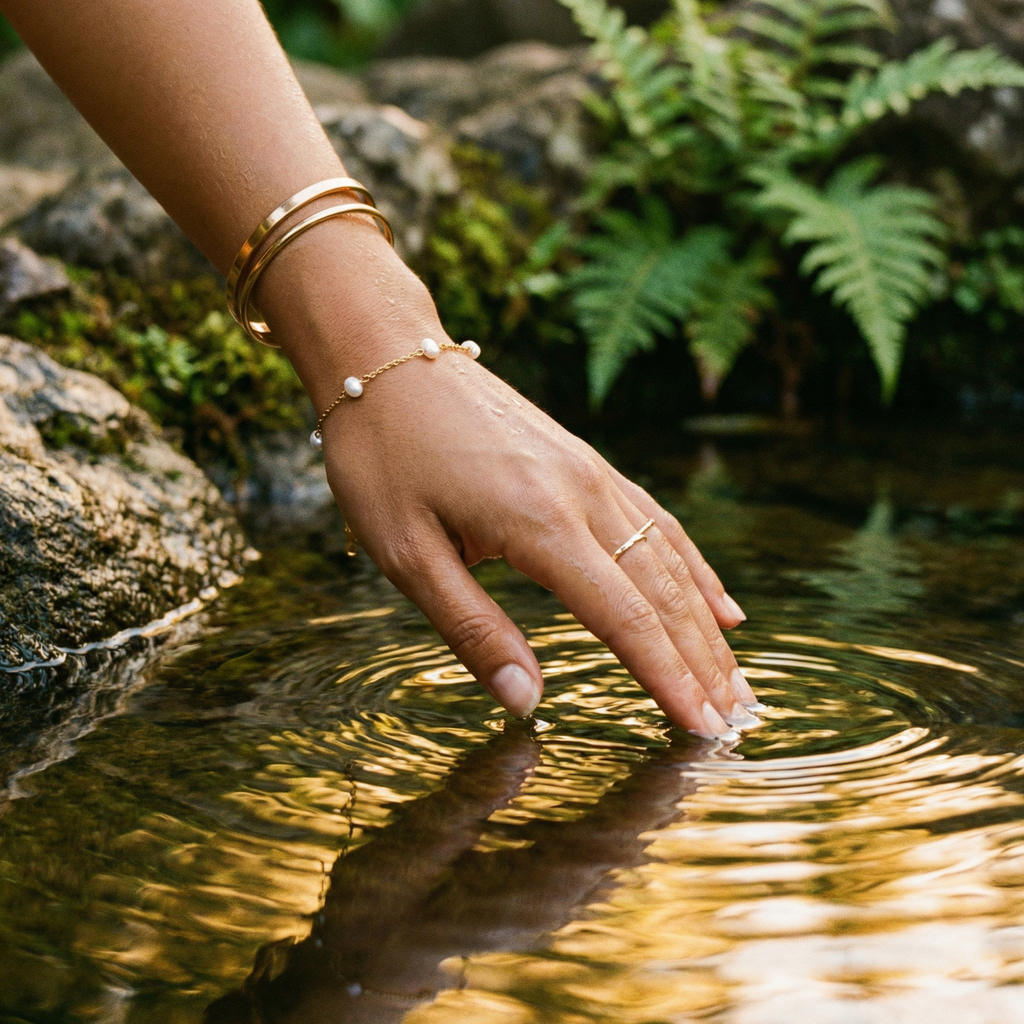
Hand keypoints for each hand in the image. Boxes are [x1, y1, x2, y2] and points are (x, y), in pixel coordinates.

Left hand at [259, 222, 758, 737]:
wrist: (386, 357)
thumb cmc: (383, 457)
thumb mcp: (406, 553)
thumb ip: (472, 630)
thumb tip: (526, 702)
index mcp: (538, 523)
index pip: (624, 618)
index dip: (667, 680)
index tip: (702, 731)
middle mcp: (581, 493)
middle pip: (663, 592)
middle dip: (701, 663)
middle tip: (733, 722)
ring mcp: (590, 470)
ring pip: (669, 557)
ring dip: (705, 624)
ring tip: (736, 678)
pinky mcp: (584, 459)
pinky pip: (656, 519)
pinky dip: (694, 567)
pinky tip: (719, 602)